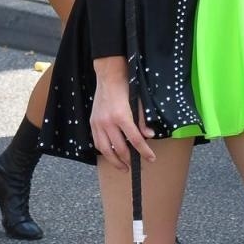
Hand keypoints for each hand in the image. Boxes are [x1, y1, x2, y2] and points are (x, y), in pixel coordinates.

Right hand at [89, 55, 154, 171]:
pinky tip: (110, 155)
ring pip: (105, 149)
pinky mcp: (93, 122)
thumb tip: (149, 136)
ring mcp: (98, 123)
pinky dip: (104, 151)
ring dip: (114, 161)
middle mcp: (108, 122)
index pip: (135, 140)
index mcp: (122, 116)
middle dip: (129, 160)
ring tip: (122, 167)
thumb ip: (142, 120)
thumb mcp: (138, 102)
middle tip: (135, 166)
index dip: (144, 151)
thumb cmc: (125, 87)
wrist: (108, 76)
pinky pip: (97, 142)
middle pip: (119, 148)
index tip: (151, 159)